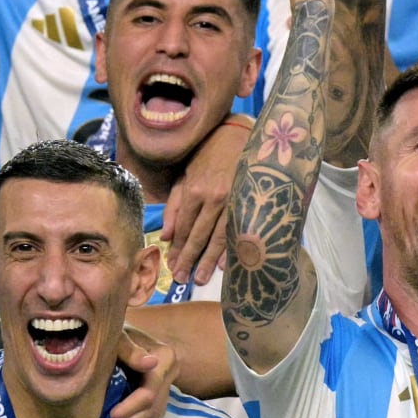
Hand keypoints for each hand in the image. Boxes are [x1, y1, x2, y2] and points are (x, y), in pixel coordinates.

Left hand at [111, 324, 176, 417]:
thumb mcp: (120, 336)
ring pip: (155, 413)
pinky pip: (157, 413)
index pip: (150, 390)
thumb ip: (131, 350)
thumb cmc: (116, 331)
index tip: (111, 417)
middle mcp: (171, 372)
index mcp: (165, 358)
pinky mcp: (161, 391)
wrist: (121, 328)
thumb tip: (150, 363)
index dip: (131, 407)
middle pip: (153, 406)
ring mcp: (168, 384)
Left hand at [161, 117, 250, 286]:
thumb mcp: (185, 177)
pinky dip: (232, 248)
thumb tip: (166, 236)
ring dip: (209, 260)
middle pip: (199, 235)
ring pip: (220, 236)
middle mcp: (213, 198)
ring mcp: (234, 200)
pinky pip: (239, 230)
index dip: (178, 248)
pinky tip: (226, 265)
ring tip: (200, 278)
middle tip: (182, 280)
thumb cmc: (208, 156)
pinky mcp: (250, 201)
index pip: (184, 227)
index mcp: (195, 190)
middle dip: (190, 259)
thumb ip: (175, 206)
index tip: (172, 266)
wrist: (239, 137)